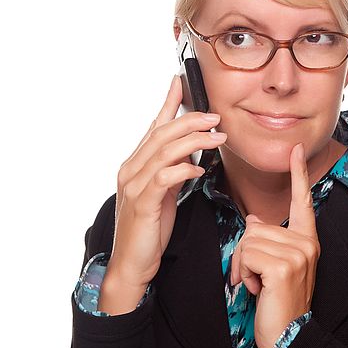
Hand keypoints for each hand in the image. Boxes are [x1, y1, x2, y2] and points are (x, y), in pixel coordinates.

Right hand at [99, 75, 226, 314]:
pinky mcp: (142, 203)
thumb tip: (190, 154)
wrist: (132, 264)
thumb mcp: (163, 195)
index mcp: (134, 165)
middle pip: (161, 133)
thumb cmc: (149, 231)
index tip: (181, 83)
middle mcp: (130, 170)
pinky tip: (199, 168)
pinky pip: (164, 178)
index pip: (153, 127)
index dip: (168, 104)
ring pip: (164, 151)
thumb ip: (171, 172)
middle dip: (190, 120)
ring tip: (217, 137)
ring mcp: (134, 185)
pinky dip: (183, 168)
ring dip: (194, 140)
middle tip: (215, 117)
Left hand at [229, 142, 319, 347]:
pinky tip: (257, 289)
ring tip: (258, 285)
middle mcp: (306, 243)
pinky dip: (244, 272)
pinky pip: (247, 253)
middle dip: (245, 254)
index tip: (297, 148)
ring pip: (248, 239)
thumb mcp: (274, 267)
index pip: (302, 201)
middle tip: (256, 278)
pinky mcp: (284, 265)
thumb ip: (268, 241)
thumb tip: (255, 220)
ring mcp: (298, 253)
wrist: (287, 337)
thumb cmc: (277, 302)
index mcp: (306, 240)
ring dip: (243, 265)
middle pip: (255, 226)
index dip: (298, 174)